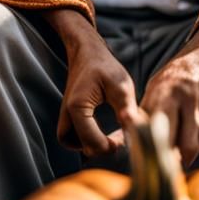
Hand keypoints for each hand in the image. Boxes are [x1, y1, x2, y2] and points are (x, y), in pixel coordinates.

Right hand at [44, 8, 139, 157]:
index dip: (112, 146)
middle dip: (104, 148)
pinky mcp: (67, 114)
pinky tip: (99, 133)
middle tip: (121, 138)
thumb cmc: (105, 65)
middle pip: (83, 147)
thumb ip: (127, 110)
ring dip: (92, 145)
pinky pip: (71, 137)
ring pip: (74, 144)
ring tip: (110, 137)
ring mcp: (64, 114)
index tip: (127, 137)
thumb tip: (134, 132)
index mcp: (78, 107)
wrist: (87, 51)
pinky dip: (84, 140)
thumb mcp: (121, 85)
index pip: (93, 142)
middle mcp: (66, 113)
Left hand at [140, 12, 198, 167]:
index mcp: (169, 93)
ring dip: (183, 151)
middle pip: (186, 147)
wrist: (198, 64)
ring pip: (196, 149)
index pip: (164, 131)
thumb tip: (126, 143)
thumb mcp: (151, 92)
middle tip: (163, 159)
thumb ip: (141, 118)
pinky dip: (194, 145)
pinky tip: (186, 131)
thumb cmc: (167, 82)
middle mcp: (191, 101)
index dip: (157, 152)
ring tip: (174, 137)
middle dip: (175, 158)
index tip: (149, 162)